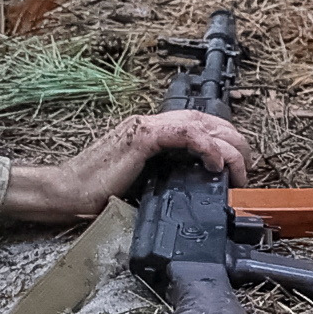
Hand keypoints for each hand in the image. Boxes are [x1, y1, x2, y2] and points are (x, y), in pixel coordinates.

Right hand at [3, 106, 249, 222]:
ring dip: (229, 148)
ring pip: (203, 125)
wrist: (67, 192)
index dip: (225, 141)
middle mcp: (151, 123)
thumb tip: (195, 188)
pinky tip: (216, 165)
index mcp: (152, 132)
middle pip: (209, 121)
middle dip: (236, 144)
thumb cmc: (97, 193)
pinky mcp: (142, 137)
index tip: (237, 168)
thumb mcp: (142, 183)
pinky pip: (186, 133)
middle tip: (246, 172)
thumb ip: (165, 176)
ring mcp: (146, 127)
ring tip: (238, 172)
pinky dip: (207, 147)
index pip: (201, 125)